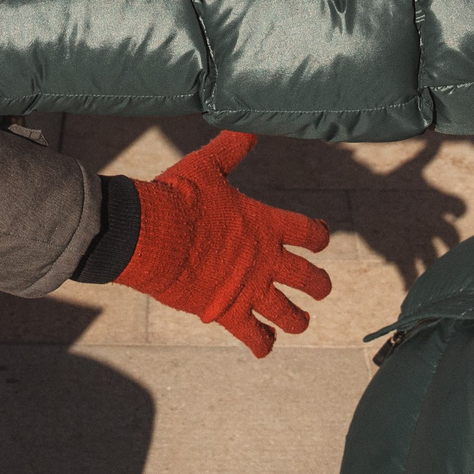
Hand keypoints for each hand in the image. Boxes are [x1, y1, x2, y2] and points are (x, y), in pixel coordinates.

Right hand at [121, 132, 332, 356]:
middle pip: (307, 278)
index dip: (319, 236)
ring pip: (286, 313)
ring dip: (296, 319)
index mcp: (264, 224)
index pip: (308, 232)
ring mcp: (248, 289)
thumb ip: (232, 148)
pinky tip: (265, 348)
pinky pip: (252, 335)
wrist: (151, 234)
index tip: (322, 240)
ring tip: (300, 323)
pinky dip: (261, 343)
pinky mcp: (226, 311)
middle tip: (322, 289)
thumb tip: (249, 126)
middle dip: (318, 284)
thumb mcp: (207, 165)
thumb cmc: (178, 197)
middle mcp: (265, 260)